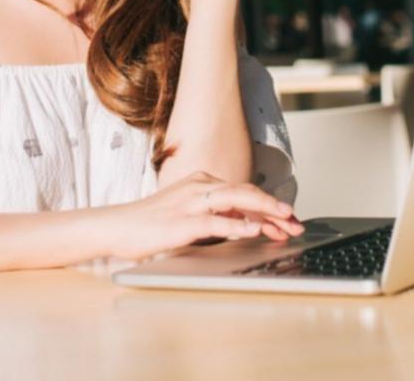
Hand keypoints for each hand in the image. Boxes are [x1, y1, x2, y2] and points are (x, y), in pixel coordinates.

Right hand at [105, 171, 301, 261]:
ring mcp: (190, 202)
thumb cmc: (151, 223)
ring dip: (264, 210)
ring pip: (235, 201)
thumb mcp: (190, 214)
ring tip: (285, 220)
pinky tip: (252, 230)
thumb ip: (216, 214)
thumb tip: (247, 222)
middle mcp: (199, 186)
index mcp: (202, 182)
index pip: (245, 190)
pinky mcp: (181, 222)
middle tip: (297, 222)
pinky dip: (236, 225)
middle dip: (275, 207)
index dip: (270, 204)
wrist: (116, 227)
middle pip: (246, 192)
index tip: (290, 218)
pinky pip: (214, 221)